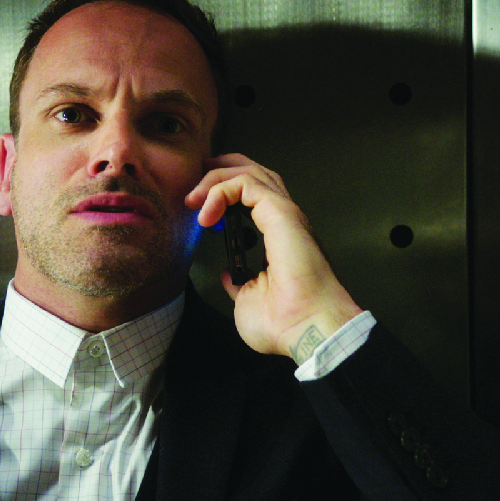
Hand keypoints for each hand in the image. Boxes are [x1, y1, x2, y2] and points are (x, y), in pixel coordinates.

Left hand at [185, 154, 362, 362]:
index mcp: (278, 239)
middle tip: (193, 185)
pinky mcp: (280, 212)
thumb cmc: (284, 322)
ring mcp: (284, 214)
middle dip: (221, 169)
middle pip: (254, 173)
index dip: (225, 192)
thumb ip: (237, 282)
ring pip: (249, 172)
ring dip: (216, 178)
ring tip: (193, 197)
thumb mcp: (246, 299)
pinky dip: (220, 190)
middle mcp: (283, 221)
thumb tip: (229, 274)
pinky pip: (245, 183)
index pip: (254, 197)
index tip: (198, 207)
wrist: (306, 330)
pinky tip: (205, 212)